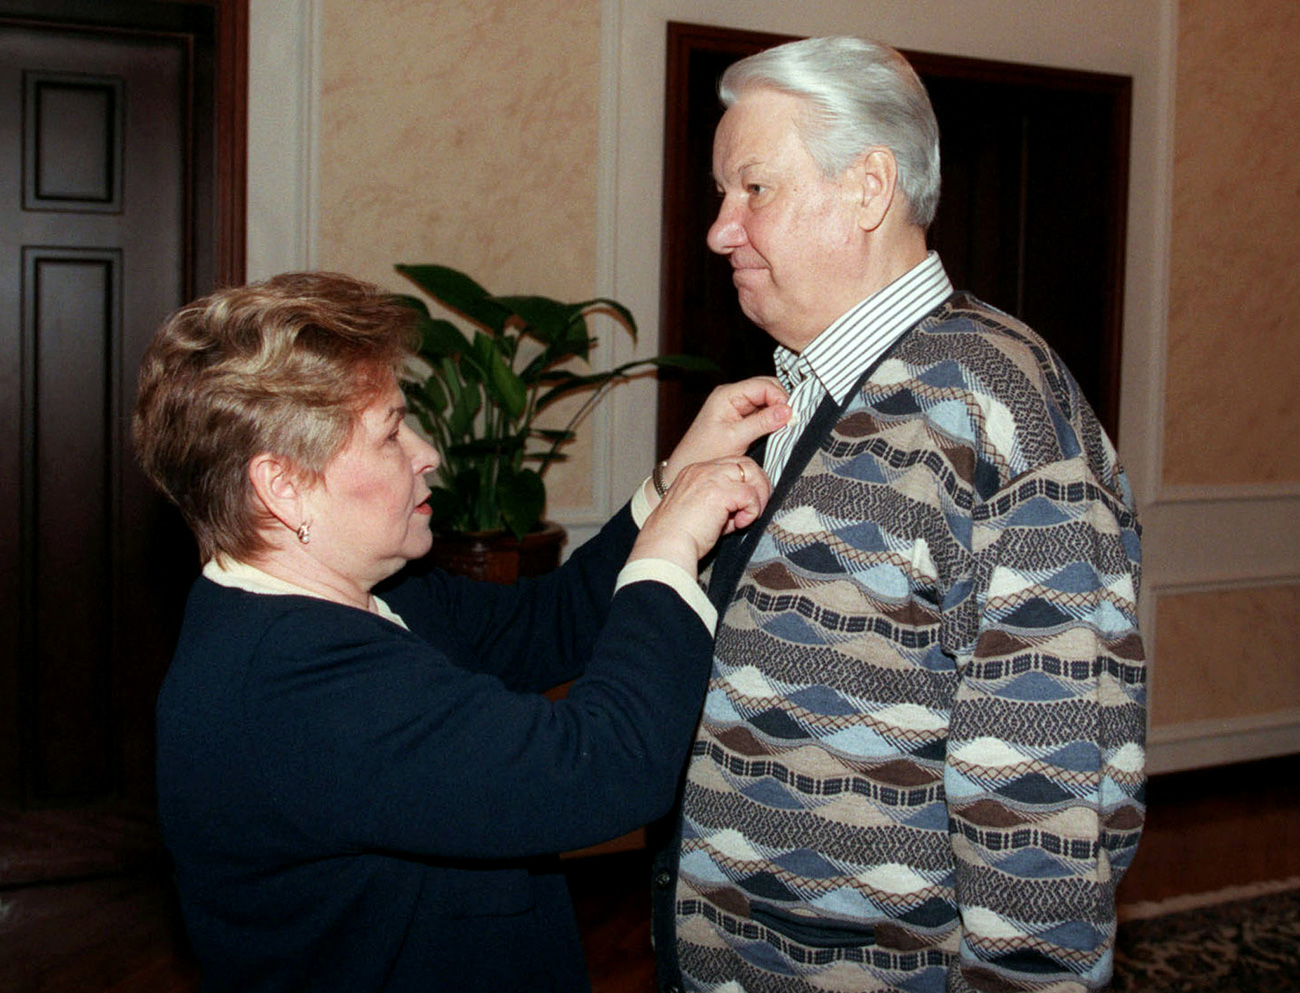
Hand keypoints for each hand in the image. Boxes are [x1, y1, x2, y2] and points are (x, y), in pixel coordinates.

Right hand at [629, 456, 769, 576]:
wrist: (665, 545)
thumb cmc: (678, 536)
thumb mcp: (699, 510)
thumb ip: (721, 503)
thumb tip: (743, 510)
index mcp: (695, 472)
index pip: (732, 465)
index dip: (745, 482)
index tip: (745, 504)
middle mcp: (703, 470)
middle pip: (746, 463)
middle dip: (758, 485)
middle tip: (756, 509)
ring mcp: (711, 478)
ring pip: (752, 472)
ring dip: (758, 496)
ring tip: (748, 517)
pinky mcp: (720, 492)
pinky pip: (751, 494)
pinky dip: (752, 511)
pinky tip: (739, 524)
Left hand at [657, 377, 789, 495]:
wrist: (687, 468)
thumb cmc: (704, 453)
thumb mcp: (735, 438)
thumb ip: (762, 423)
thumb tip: (787, 411)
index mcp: (727, 394)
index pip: (762, 385)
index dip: (780, 397)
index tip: (790, 414)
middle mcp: (733, 397)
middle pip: (767, 389)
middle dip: (781, 402)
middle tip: (791, 420)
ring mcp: (738, 408)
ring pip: (767, 402)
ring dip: (778, 412)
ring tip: (786, 426)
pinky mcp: (742, 420)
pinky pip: (763, 414)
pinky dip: (773, 420)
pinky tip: (778, 430)